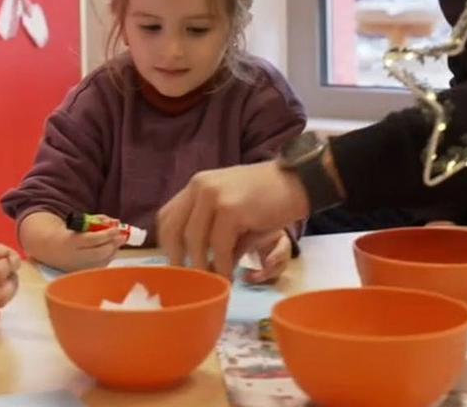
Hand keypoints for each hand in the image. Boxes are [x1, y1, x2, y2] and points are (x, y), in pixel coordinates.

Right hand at [19, 211, 126, 271]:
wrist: (50, 248)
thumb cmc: (69, 232)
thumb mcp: (80, 222)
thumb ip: (98, 220)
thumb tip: (115, 222)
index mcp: (70, 241)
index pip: (92, 240)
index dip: (107, 234)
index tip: (117, 229)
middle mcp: (73, 256)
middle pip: (99, 253)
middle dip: (113, 244)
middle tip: (122, 237)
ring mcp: (78, 267)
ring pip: (101, 262)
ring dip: (113, 251)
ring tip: (117, 242)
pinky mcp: (82, 273)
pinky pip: (100, 266)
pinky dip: (107, 258)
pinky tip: (110, 251)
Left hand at [157, 161, 310, 277]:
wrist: (299, 183)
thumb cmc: (267, 199)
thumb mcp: (232, 209)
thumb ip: (213, 231)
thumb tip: (202, 267)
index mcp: (197, 185)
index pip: (167, 217)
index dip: (167, 245)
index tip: (177, 265)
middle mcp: (199, 187)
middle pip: (174, 229)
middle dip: (178, 260)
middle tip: (188, 282)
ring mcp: (214, 195)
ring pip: (194, 240)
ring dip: (202, 268)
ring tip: (211, 284)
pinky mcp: (231, 209)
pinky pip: (219, 246)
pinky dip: (223, 266)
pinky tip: (229, 277)